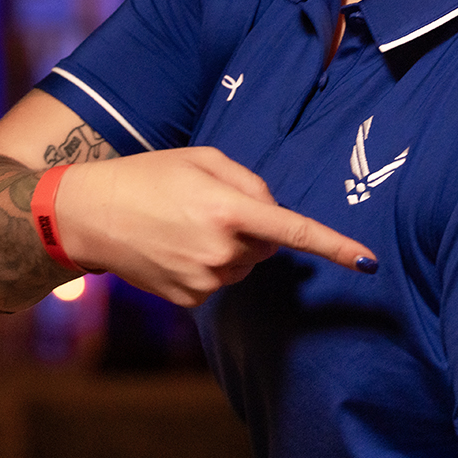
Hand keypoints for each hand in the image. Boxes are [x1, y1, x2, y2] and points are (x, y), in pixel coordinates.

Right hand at [55, 146, 377, 306]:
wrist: (89, 214)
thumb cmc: (148, 175)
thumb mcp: (203, 159)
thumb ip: (250, 181)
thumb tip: (274, 213)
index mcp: (228, 209)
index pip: (293, 230)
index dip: (335, 246)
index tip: (368, 260)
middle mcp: (220, 250)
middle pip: (267, 244)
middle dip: (252, 226)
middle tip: (208, 205)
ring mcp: (204, 279)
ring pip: (244, 264)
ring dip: (229, 246)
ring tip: (184, 224)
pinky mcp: (190, 299)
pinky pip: (219, 281)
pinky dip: (208, 265)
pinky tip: (175, 246)